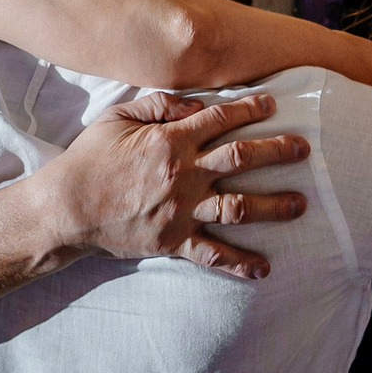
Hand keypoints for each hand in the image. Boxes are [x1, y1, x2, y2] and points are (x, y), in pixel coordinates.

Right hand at [30, 92, 307, 279]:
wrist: (67, 209)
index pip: (220, 119)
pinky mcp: (174, 241)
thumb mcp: (117, 117)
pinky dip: (239, 264)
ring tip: (300, 205)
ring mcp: (181, 211)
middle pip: (242, 159)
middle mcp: (183, 175)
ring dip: (273, 206)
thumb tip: (194, 102)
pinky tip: (263, 270)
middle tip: (304, 150)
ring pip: (239, 207)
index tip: (273, 104)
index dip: (250, 109)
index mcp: (170, 141)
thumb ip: (158, 104)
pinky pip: (213, 254)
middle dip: (278, 152)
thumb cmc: (89, 159)